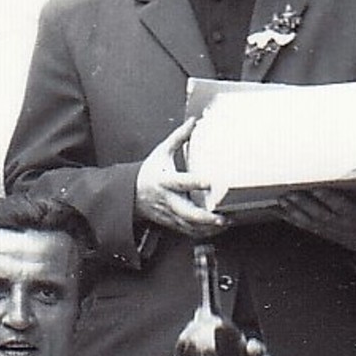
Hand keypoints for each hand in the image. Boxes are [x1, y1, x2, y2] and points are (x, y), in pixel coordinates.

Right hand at [134, 116, 225, 240]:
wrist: (130, 194)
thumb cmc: (148, 173)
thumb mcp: (161, 152)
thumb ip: (179, 137)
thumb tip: (193, 122)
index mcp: (165, 181)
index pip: (182, 182)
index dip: (196, 182)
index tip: (210, 181)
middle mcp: (168, 200)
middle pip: (187, 212)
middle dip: (205, 218)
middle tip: (222, 217)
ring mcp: (170, 214)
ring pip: (190, 226)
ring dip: (208, 228)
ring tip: (225, 224)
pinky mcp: (172, 222)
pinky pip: (189, 231)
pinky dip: (204, 233)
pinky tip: (216, 230)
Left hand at [275, 187, 355, 253]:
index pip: (342, 207)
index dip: (329, 200)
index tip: (317, 190)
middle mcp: (341, 224)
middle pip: (321, 214)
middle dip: (304, 204)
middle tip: (291, 193)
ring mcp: (329, 229)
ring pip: (310, 221)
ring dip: (294, 211)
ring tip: (282, 200)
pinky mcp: (321, 231)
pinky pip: (304, 226)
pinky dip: (290, 218)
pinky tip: (279, 210)